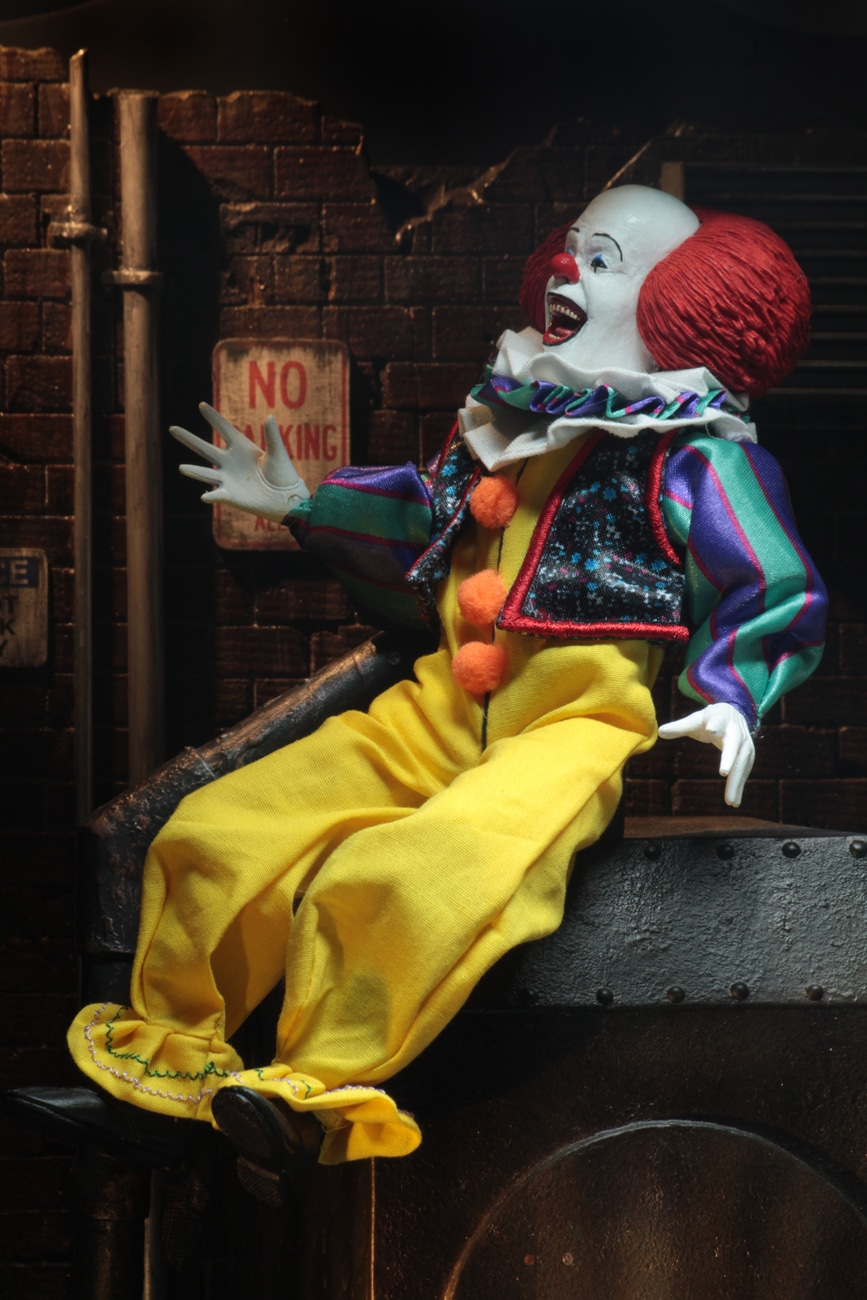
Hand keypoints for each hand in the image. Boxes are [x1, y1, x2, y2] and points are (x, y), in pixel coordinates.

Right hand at [170, 402, 309, 522]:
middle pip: (205, 448)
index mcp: (241, 447)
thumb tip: (270, 417)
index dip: (213, 417)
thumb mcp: (278, 453)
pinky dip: (211, 496)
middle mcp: (230, 461)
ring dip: (194, 471)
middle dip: (189, 439)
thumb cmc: (284, 474)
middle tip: (172, 428)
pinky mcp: (231, 495)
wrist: (286, 498)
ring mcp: (228, 478)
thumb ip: (272, 436)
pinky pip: (217, 495)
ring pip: (205, 473)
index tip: (201, 404)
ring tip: (181, 467)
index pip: (224, 429)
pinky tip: (205, 496)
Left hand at [658, 703, 754, 807]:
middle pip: (734, 746)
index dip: (714, 725)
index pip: (717, 721)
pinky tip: (734, 801)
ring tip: (730, 801)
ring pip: (743, 762)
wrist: (733, 714)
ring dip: (737, 781)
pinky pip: (745, 771)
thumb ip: (679, 727)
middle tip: (723, 773)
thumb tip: (660, 732)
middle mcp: (736, 732)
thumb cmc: (709, 719)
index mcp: (720, 719)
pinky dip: (740, 786)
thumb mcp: (695, 720)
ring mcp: (745, 744)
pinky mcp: (749, 755)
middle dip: (729, 759)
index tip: (711, 730)